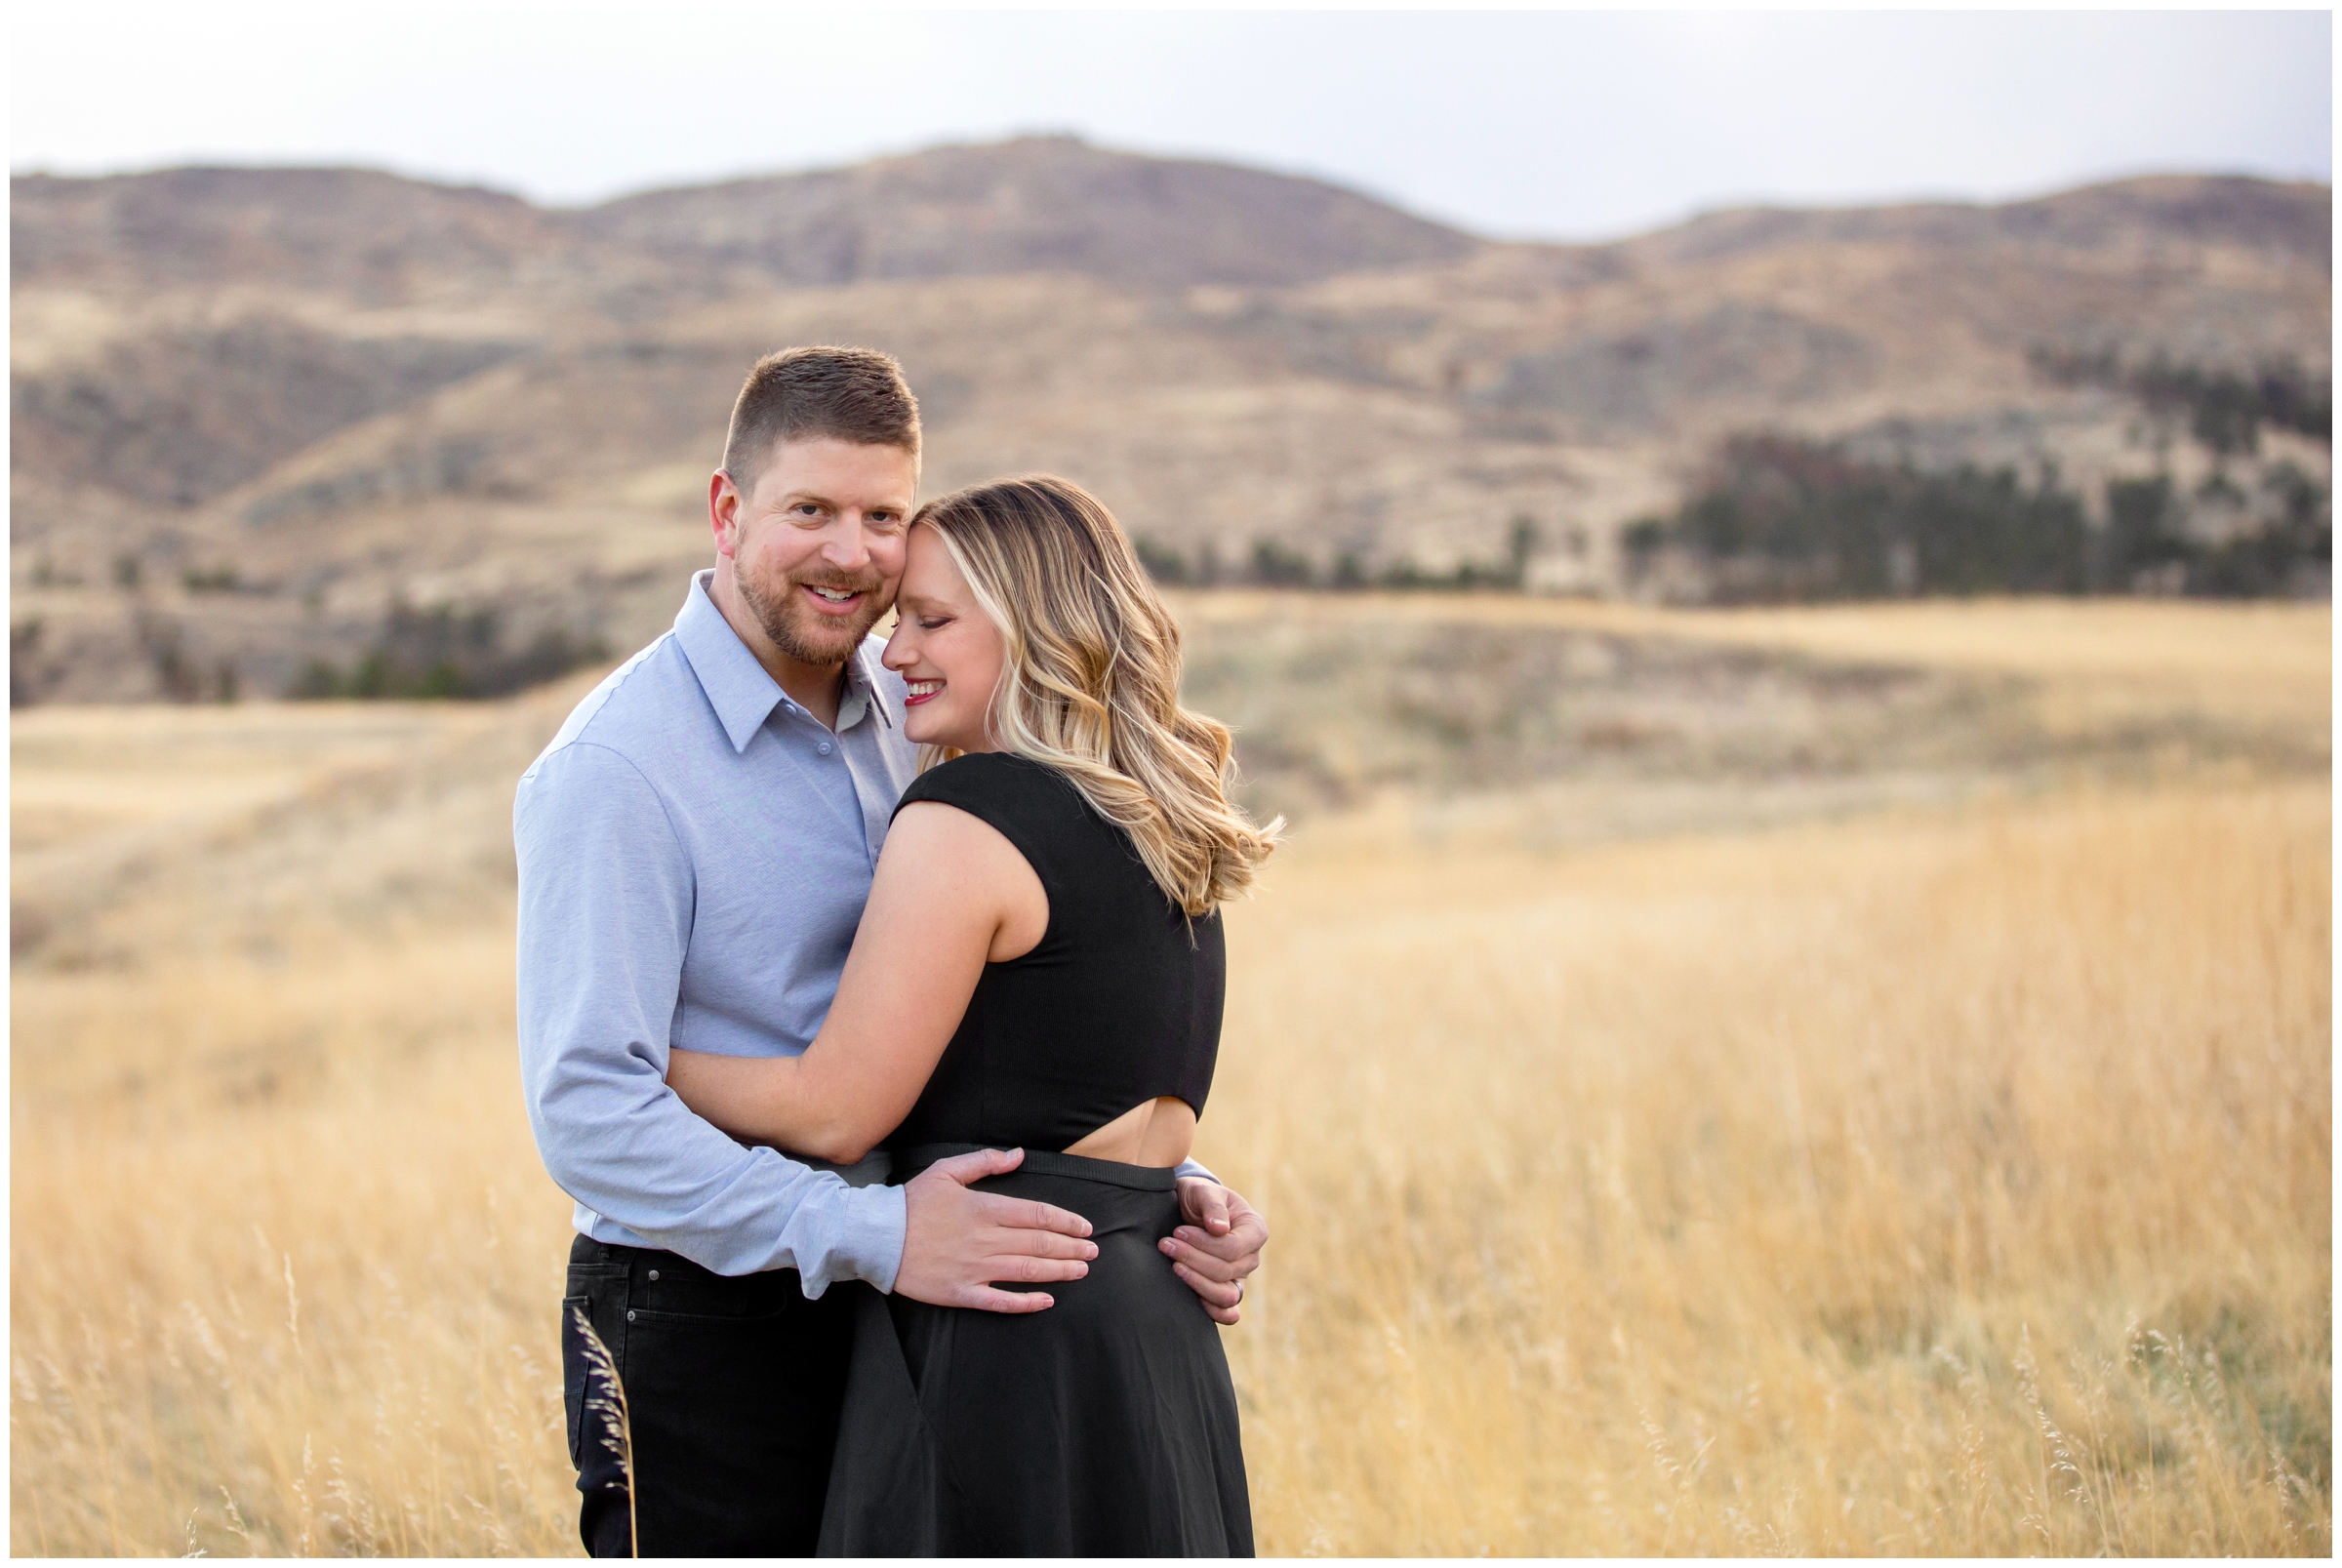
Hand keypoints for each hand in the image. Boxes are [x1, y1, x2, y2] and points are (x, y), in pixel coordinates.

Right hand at [893, 1147, 1097, 1312]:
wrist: (876, 1237)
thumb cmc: (912, 1202)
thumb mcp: (947, 1170)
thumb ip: (985, 1162)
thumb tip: (1019, 1155)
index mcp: (983, 1209)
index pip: (1036, 1215)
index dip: (1065, 1221)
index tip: (1084, 1227)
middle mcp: (984, 1239)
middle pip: (1038, 1244)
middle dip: (1071, 1247)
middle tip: (1093, 1252)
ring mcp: (974, 1268)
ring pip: (1026, 1271)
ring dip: (1059, 1271)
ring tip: (1081, 1271)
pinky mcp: (961, 1292)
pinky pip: (1000, 1300)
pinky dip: (1026, 1302)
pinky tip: (1046, 1300)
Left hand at [1162, 1178, 1267, 1325]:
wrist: (1189, 1209)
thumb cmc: (1199, 1197)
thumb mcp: (1203, 1191)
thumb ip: (1212, 1205)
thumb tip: (1219, 1229)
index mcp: (1254, 1230)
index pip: (1233, 1248)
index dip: (1203, 1244)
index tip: (1178, 1232)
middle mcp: (1251, 1257)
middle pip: (1226, 1271)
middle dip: (1193, 1259)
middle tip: (1166, 1244)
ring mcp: (1240, 1277)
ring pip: (1226, 1296)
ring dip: (1196, 1283)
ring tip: (1173, 1266)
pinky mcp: (1226, 1291)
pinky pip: (1228, 1313)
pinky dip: (1212, 1311)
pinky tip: (1189, 1295)